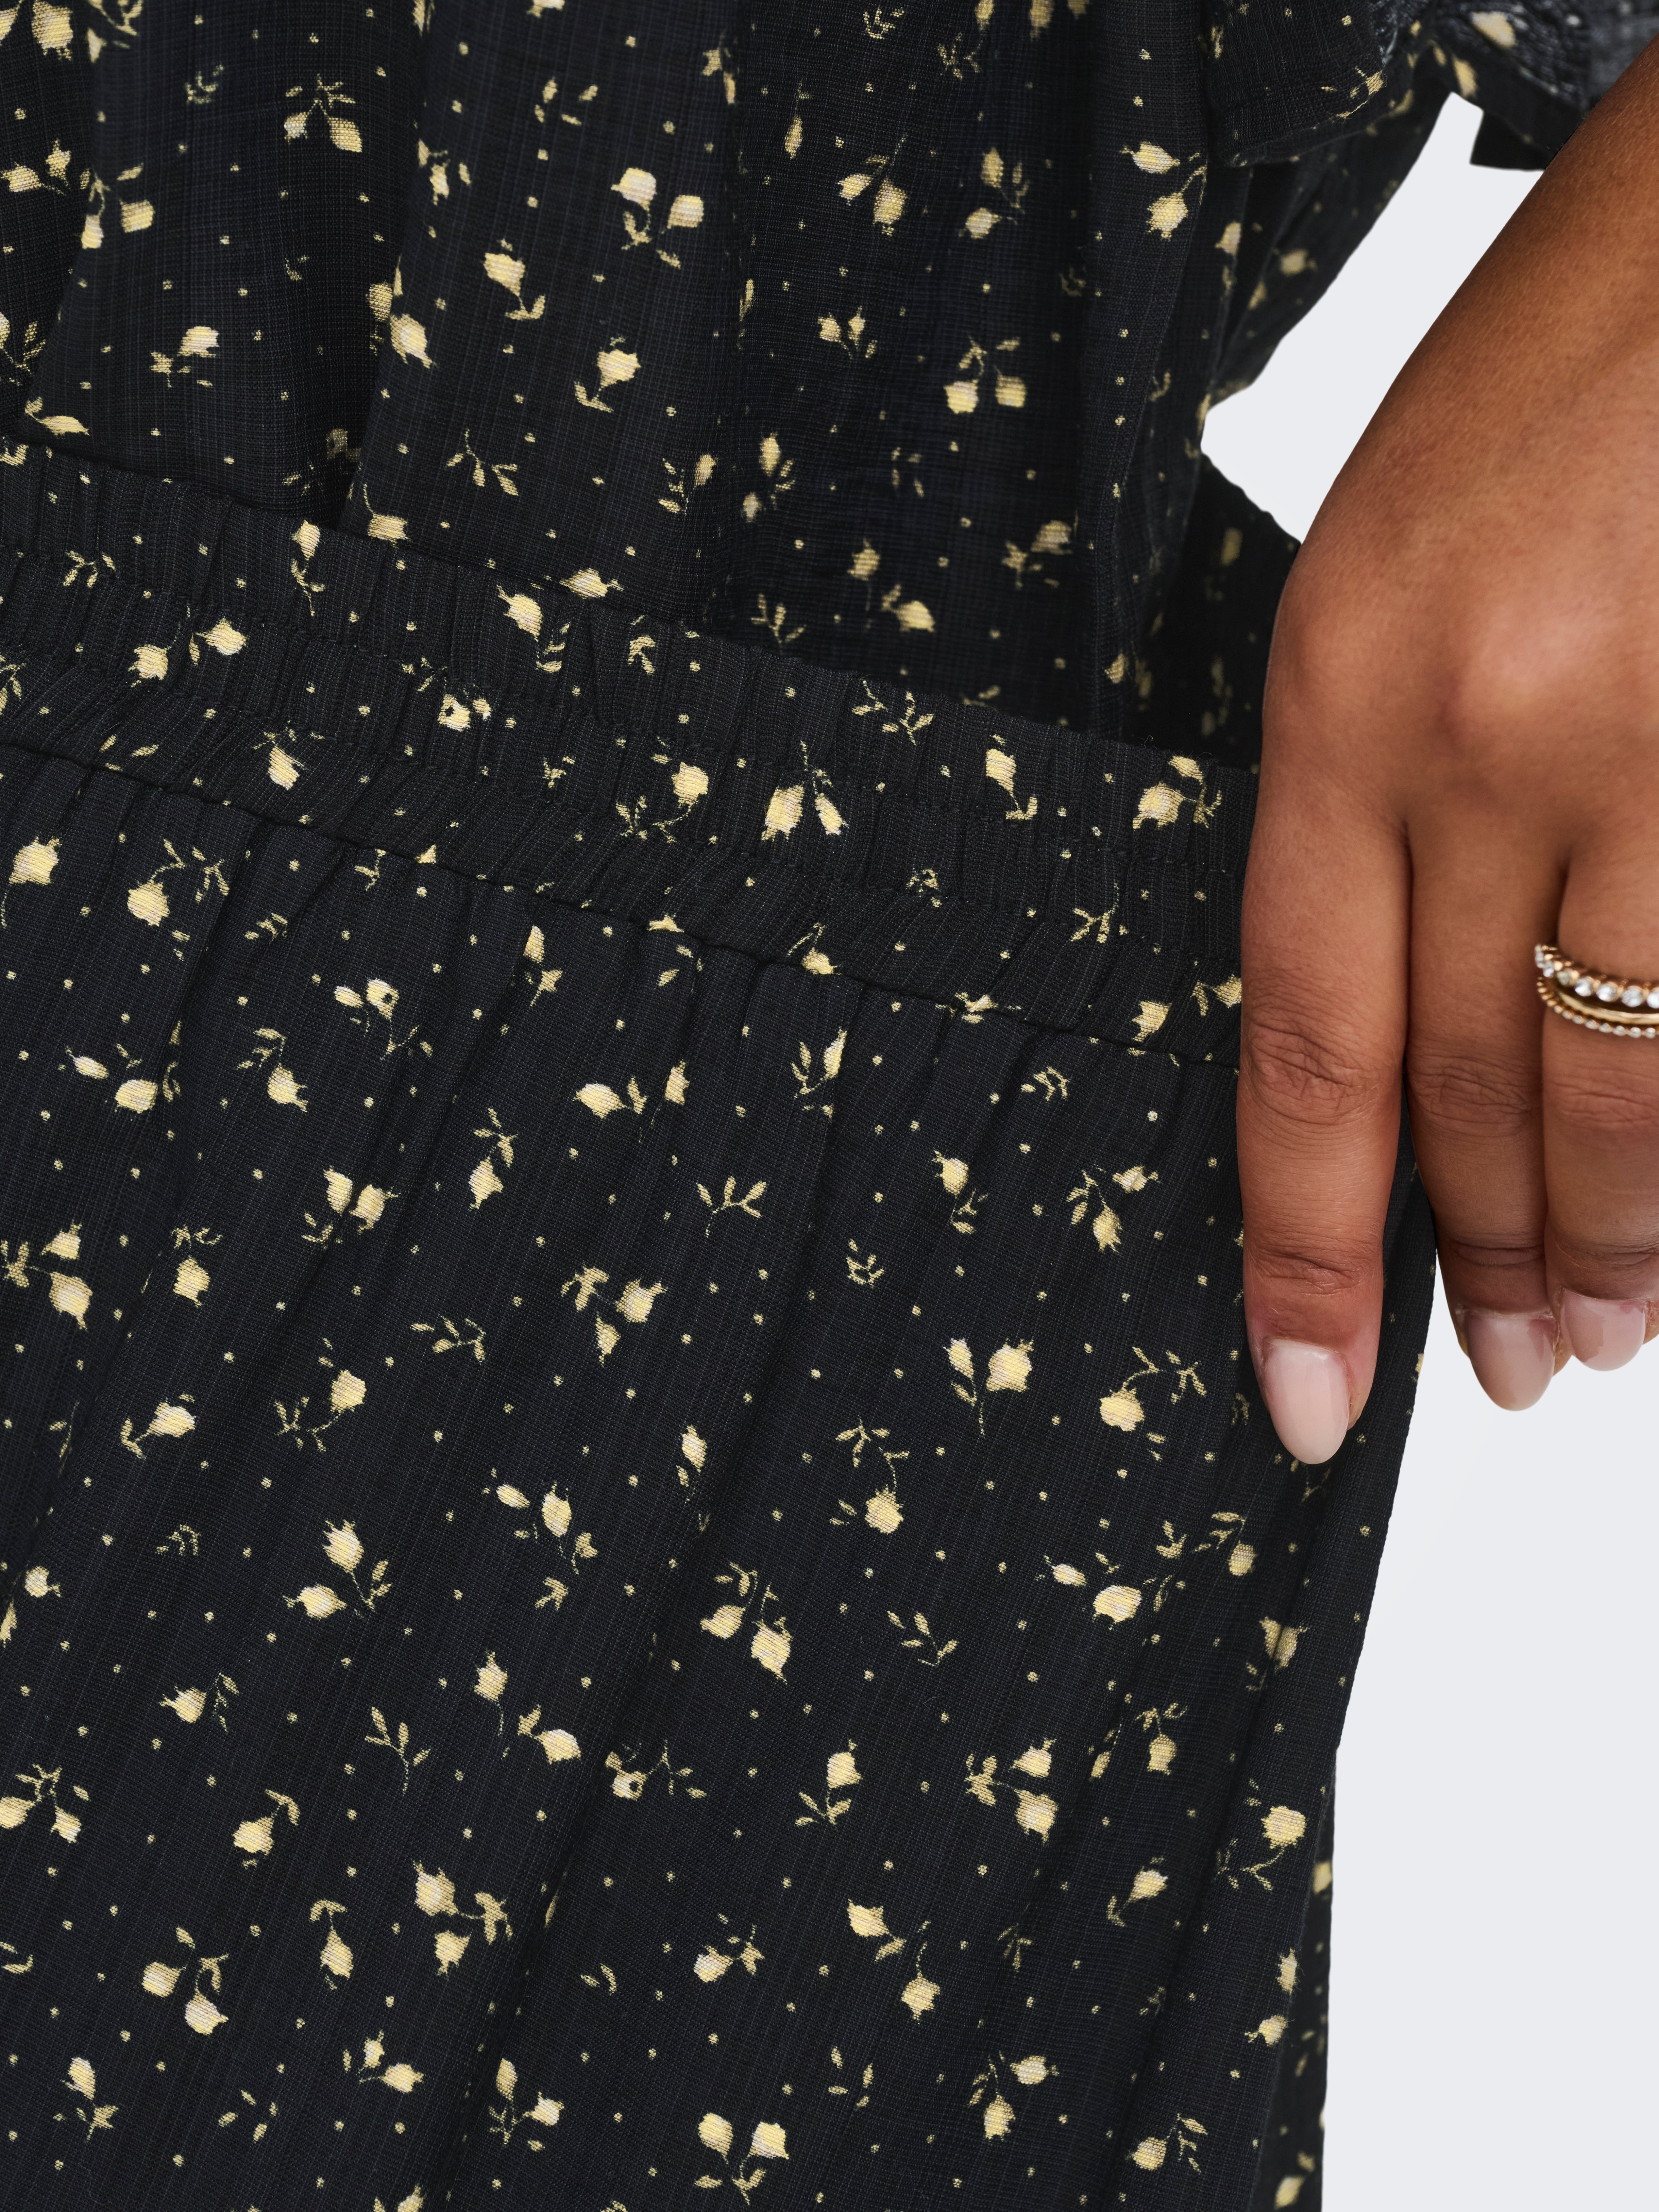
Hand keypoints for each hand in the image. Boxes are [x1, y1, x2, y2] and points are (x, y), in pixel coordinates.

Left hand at [1238, 44, 1658, 1462]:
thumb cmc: (1550, 379)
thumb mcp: (1376, 584)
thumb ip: (1368, 810)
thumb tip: (1394, 1013)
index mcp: (1342, 701)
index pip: (1303, 1052)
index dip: (1303, 1250)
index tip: (1307, 1388)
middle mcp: (1488, 746)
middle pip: (1467, 1086)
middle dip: (1483, 1257)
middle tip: (1512, 1369)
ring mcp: (1651, 760)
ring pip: (1618, 1071)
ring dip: (1615, 1225)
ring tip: (1608, 1328)